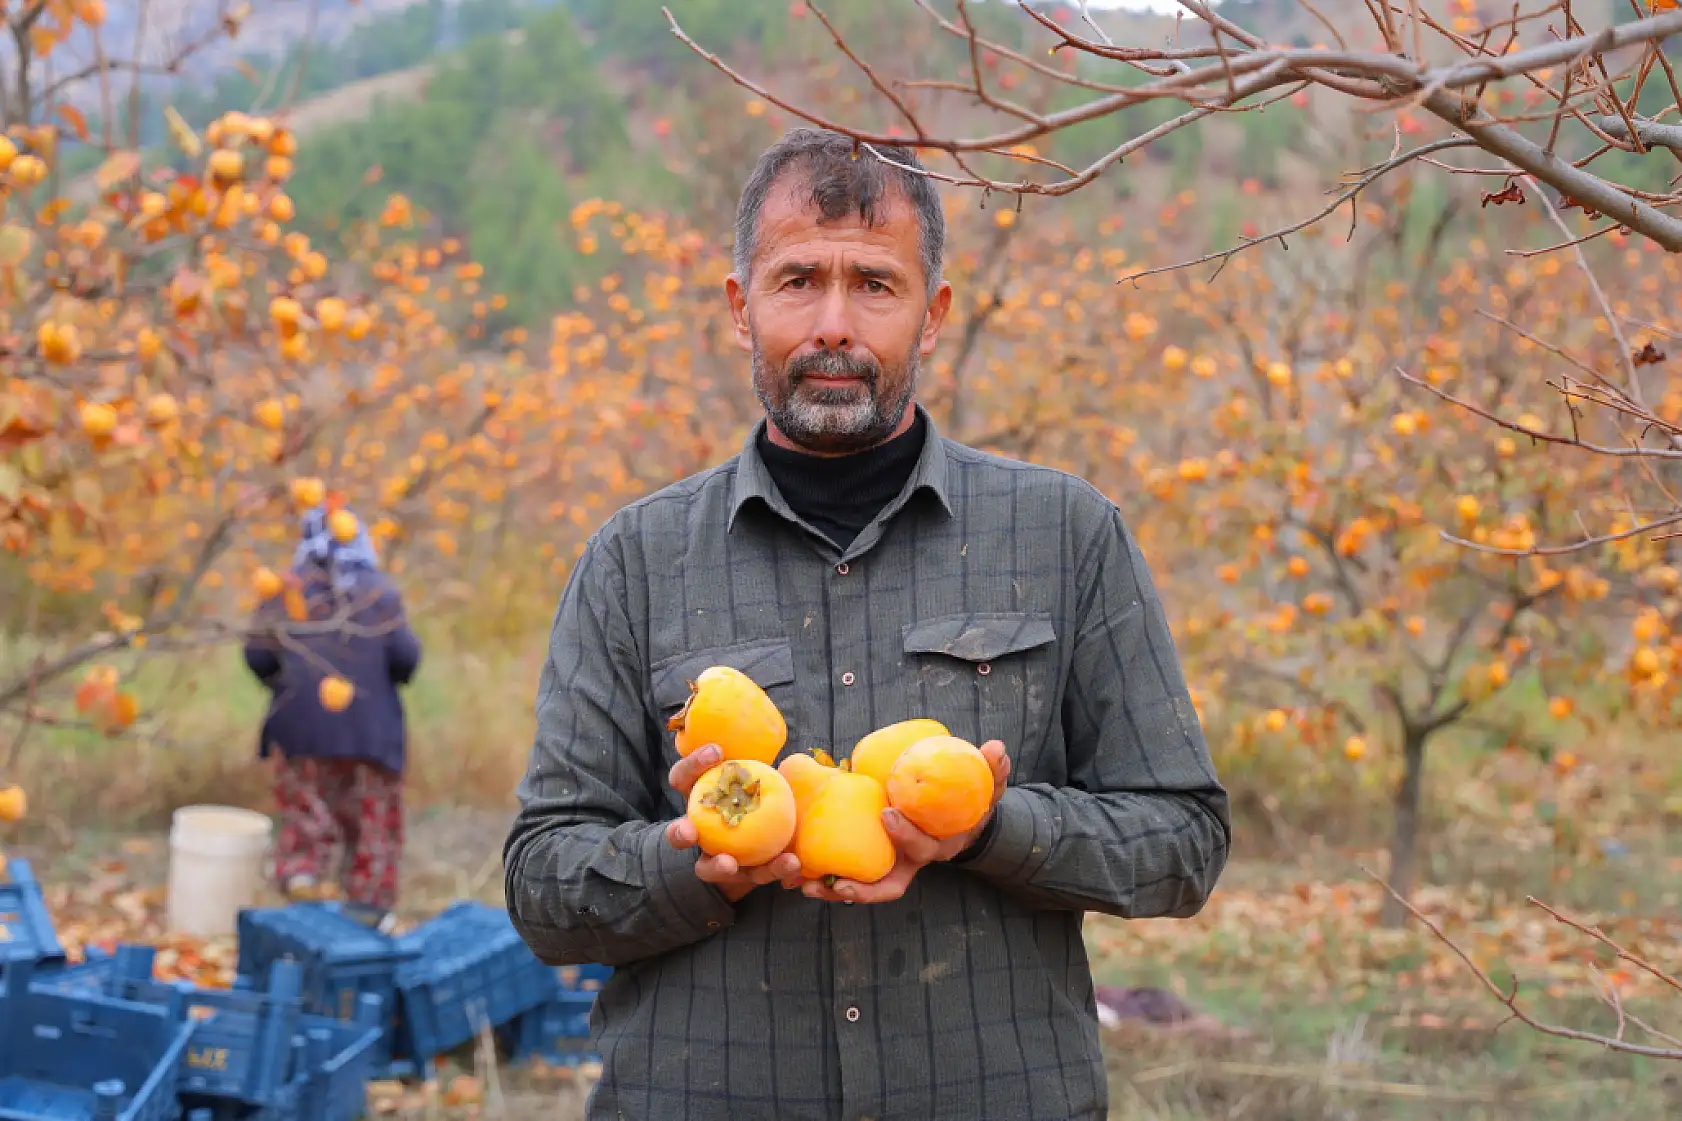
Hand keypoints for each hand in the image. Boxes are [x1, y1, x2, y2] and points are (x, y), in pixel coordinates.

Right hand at [665, 744, 801, 903]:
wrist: (771, 837)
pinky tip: (792, 862)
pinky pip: (757, 875)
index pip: (684, 778)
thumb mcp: (755, 780)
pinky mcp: (743, 877)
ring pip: (706, 867)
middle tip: (689, 832)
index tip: (717, 751)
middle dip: (679, 833)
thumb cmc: (759, 796)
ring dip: (717, 865)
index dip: (694, 764)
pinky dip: (775, 869)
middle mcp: (700, 830)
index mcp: (701, 798)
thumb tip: (795, 758)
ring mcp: (716, 858)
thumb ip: (760, 771)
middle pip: (678, 833)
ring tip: (729, 863)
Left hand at [799, 739, 1010, 904]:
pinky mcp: (873, 862)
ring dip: (835, 891)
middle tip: (837, 880)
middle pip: (889, 885)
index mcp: (938, 846)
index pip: (923, 848)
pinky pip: (850, 876)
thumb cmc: (968, 802)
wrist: (959, 818)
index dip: (907, 835)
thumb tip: (997, 747)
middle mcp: (913, 863)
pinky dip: (826, 880)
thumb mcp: (985, 788)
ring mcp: (893, 866)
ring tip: (807, 886)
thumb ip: (991, 771)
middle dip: (862, 887)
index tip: (887, 814)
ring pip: (864, 890)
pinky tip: (800, 877)